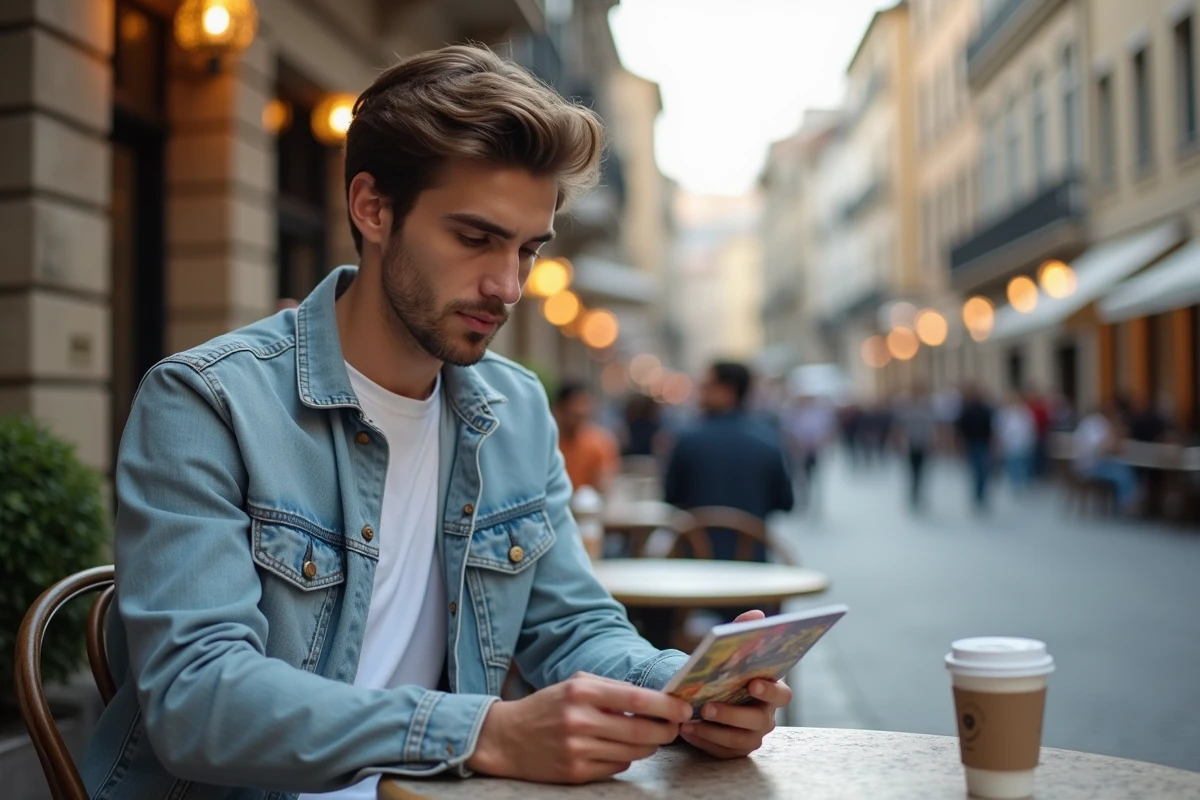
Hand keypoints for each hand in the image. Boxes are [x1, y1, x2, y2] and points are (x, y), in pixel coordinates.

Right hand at [466, 672, 693, 783]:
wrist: (507, 737)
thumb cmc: (549, 705)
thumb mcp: (576, 684)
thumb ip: (613, 690)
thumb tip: (657, 700)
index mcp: (582, 691)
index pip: (637, 699)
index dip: (667, 706)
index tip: (685, 708)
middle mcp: (580, 720)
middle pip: (641, 731)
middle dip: (666, 730)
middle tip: (675, 727)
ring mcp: (578, 749)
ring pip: (634, 752)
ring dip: (649, 746)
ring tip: (650, 737)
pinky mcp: (576, 773)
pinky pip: (617, 767)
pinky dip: (626, 758)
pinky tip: (618, 749)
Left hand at [679, 610, 792, 758]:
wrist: (706, 694)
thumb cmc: (726, 673)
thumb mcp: (731, 652)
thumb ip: (743, 633)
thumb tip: (757, 615)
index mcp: (771, 691)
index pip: (782, 694)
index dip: (770, 690)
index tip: (751, 683)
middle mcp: (766, 716)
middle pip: (759, 721)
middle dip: (733, 714)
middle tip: (709, 706)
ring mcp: (751, 736)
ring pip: (739, 740)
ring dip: (714, 731)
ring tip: (689, 721)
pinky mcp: (733, 751)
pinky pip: (720, 750)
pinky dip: (702, 741)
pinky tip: (685, 729)